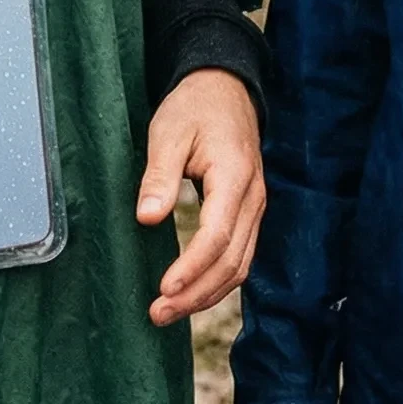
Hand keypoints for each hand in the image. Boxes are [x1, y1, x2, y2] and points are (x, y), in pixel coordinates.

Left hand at [135, 68, 264, 324]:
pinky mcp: (248, 213)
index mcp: (234, 176)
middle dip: (196, 293)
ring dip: (206, 294)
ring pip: (239, 265)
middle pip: (232, 261)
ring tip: (168, 311)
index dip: (192, 268)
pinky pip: (239, 256)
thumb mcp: (168, 132)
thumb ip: (159, 175)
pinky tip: (191, 293)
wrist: (225, 90)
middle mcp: (253, 198)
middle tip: (157, 313)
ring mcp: (255, 208)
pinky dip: (217, 281)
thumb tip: (147, 218)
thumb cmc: (194, 108)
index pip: (218, 235)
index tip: (164, 289)